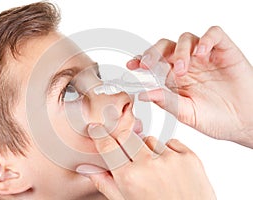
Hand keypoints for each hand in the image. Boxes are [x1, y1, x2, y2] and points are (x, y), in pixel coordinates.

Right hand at [76, 124, 215, 199]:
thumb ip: (104, 183)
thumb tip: (85, 167)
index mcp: (129, 178)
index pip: (107, 146)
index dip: (99, 134)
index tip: (96, 128)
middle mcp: (148, 165)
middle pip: (126, 136)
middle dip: (123, 140)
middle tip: (127, 151)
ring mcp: (170, 159)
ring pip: (149, 139)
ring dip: (147, 149)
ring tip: (154, 168)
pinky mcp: (189, 156)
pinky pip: (170, 142)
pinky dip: (167, 151)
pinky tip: (169, 168)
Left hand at [127, 26, 252, 147]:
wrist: (246, 123)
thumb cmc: (216, 120)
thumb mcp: (187, 113)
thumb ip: (166, 102)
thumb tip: (142, 94)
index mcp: (175, 79)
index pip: (154, 63)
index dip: (142, 61)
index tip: (132, 66)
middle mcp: (187, 65)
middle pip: (166, 47)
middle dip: (154, 53)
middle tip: (148, 65)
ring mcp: (205, 57)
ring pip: (186, 39)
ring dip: (180, 51)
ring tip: (182, 70)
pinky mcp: (224, 51)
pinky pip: (214, 34)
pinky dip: (206, 40)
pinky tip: (202, 54)